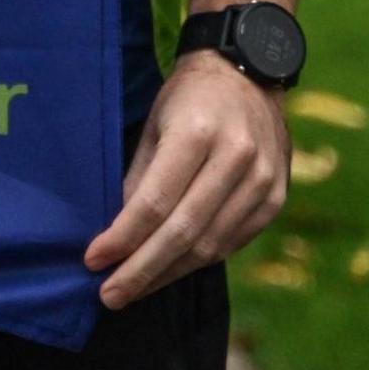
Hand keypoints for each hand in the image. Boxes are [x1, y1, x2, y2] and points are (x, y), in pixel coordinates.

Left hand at [82, 48, 287, 307]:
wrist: (249, 74)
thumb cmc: (188, 99)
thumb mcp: (153, 125)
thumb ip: (139, 179)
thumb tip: (119, 235)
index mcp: (198, 134)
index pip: (155, 202)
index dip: (122, 238)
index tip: (93, 261)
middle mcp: (237, 159)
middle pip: (183, 232)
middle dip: (142, 270)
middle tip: (110, 296)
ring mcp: (263, 181)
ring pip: (211, 246)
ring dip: (169, 274)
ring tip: (135, 288)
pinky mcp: (276, 198)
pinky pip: (233, 242)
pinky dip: (199, 260)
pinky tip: (171, 269)